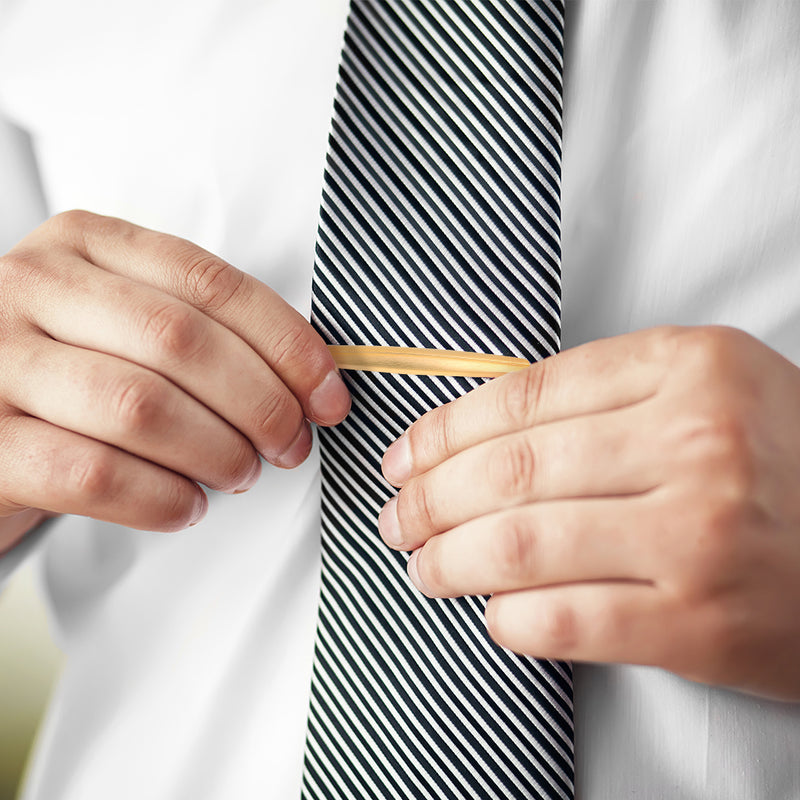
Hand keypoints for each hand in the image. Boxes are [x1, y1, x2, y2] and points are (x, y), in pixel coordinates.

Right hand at [0, 210, 349, 542]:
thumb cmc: (68, 378)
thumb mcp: (124, 325)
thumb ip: (201, 332)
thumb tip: (309, 383)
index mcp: (84, 245)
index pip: (210, 283)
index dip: (286, 344)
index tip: (329, 396)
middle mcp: (31, 288)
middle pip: (181, 342)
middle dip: (261, 404)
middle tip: (290, 445)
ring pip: (141, 406)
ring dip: (216, 452)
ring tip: (239, 474)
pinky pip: (92, 473)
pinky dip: (161, 498)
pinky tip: (187, 506)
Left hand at [378, 326, 799, 699]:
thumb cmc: (787, 465)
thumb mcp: (711, 392)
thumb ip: (607, 397)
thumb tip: (484, 434)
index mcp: (689, 367)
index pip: (523, 395)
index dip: (445, 430)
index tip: (407, 456)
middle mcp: (695, 442)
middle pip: (510, 469)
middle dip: (430, 498)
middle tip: (399, 516)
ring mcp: (698, 534)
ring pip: (519, 544)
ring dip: (450, 559)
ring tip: (425, 565)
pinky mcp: (699, 624)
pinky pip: (563, 619)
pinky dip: (508, 617)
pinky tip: (493, 611)